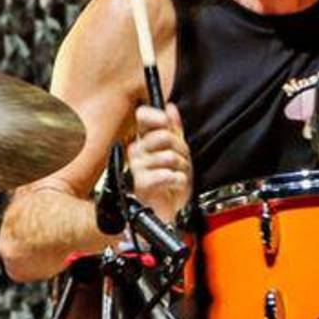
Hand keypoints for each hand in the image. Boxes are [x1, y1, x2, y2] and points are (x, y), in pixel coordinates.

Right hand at [128, 103, 191, 222]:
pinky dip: (178, 180)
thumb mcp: (177, 151)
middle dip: (180, 148)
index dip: (157, 116)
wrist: (168, 211)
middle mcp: (137, 151)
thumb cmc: (170, 184)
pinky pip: (167, 174)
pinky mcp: (141, 183)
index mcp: (144, 140)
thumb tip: (170, 107)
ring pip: (168, 156)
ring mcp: (137, 168)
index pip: (143, 116)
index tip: (167, 122)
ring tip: (177, 175)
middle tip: (181, 161)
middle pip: (163, 135)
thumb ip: (173, 128)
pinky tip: (174, 184)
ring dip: (181, 168)